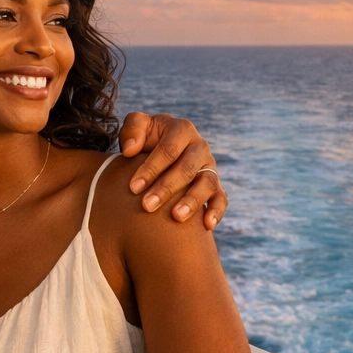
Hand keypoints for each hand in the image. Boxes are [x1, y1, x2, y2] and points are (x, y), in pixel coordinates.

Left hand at [118, 112, 228, 228]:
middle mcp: (200, 147)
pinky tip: (207, 225)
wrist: (163, 148)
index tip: (133, 187)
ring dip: (192, 201)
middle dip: (166, 188)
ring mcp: (210, 167)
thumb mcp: (138, 127)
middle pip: (187, 169)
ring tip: (176, 217)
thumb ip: (131, 130)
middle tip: (147, 206)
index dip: (151, 168)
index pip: (168, 150)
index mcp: (182, 129)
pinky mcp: (216, 185)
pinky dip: (217, 211)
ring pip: (207, 183)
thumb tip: (130, 150)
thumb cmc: (146, 138)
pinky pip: (221, 198)